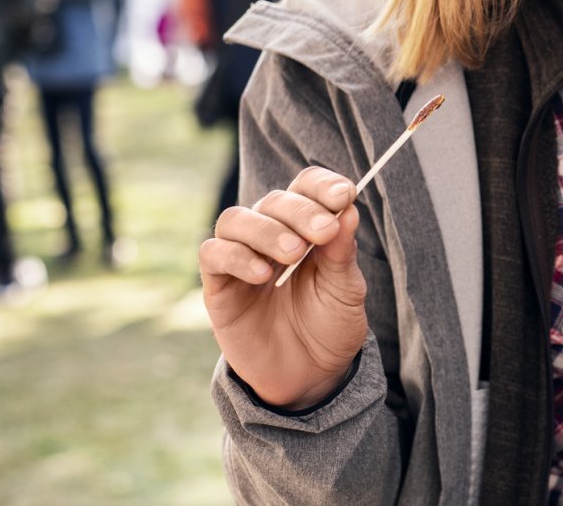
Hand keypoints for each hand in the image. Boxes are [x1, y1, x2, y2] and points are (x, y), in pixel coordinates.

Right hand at [200, 167, 367, 408]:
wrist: (308, 376)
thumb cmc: (328, 327)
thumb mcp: (345, 290)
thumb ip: (342, 252)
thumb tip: (348, 209)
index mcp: (306, 227)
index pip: (305, 187)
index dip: (322, 186)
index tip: (345, 195)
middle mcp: (270, 234)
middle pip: (274, 201)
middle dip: (301, 212)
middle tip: (323, 231)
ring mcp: (241, 257)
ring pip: (237, 220)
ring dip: (267, 231)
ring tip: (294, 253)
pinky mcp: (219, 285)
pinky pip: (213, 254)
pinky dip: (236, 257)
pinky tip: (263, 274)